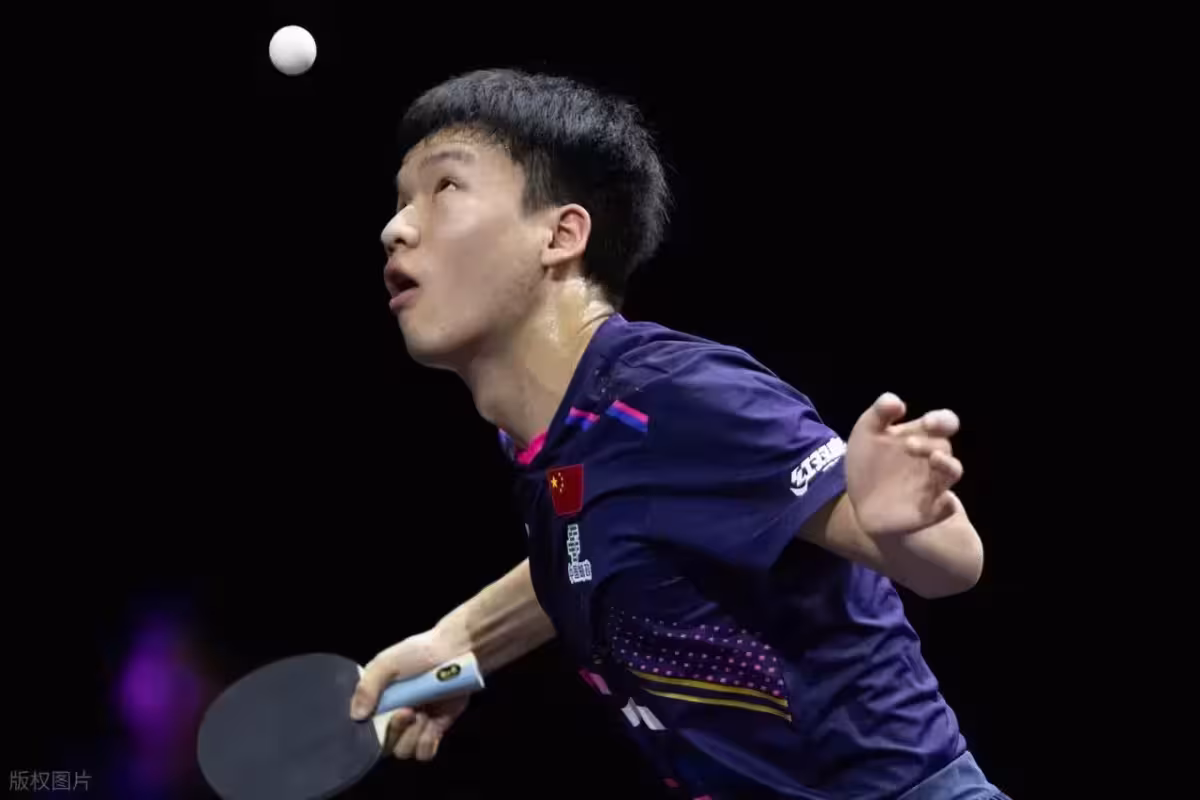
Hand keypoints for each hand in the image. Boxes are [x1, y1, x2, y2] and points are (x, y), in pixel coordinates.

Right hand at [349, 629, 469, 761]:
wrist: (456, 652)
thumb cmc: (420, 653)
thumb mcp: (386, 663)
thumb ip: (367, 687)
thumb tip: (356, 716)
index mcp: (378, 702)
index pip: (366, 731)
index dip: (376, 730)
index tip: (391, 712)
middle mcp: (393, 717)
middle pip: (385, 745)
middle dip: (397, 731)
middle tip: (410, 711)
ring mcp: (414, 725)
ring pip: (404, 751)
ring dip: (413, 736)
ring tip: (424, 713)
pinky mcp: (434, 730)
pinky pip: (424, 753)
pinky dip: (427, 743)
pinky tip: (433, 724)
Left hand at [846, 392, 963, 536]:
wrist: (859, 502)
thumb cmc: (869, 463)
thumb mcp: (866, 433)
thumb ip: (879, 413)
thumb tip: (896, 401)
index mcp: (922, 436)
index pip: (945, 423)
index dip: (942, 420)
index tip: (927, 422)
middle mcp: (932, 459)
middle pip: (944, 446)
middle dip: (929, 444)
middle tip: (908, 444)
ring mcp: (933, 484)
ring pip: (953, 472)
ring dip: (946, 465)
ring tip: (934, 458)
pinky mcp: (929, 510)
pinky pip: (946, 508)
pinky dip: (947, 505)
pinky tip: (944, 501)